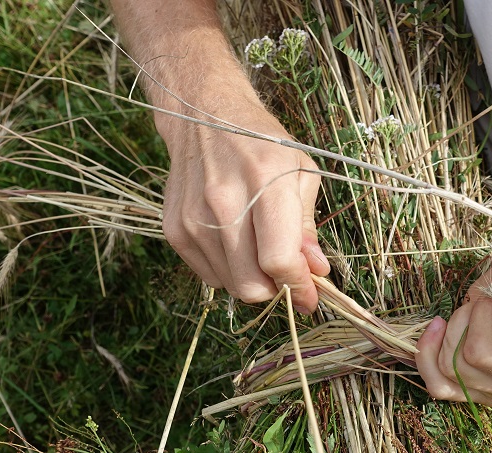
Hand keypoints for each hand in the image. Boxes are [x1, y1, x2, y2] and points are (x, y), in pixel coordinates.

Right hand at [160, 96, 329, 311]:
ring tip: (261, 252)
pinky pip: (209, 276)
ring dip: (253, 281)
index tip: (310, 298)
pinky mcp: (174, 229)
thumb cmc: (262, 143)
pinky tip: (236, 243)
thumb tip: (316, 271)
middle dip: (276, 290)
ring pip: (230, 285)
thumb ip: (307, 226)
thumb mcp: (301, 172)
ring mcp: (193, 218)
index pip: (278, 260)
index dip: (298, 288)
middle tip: (286, 274)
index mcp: (264, 181)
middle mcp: (223, 201)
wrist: (203, 116)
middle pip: (251, 285)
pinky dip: (229, 271)